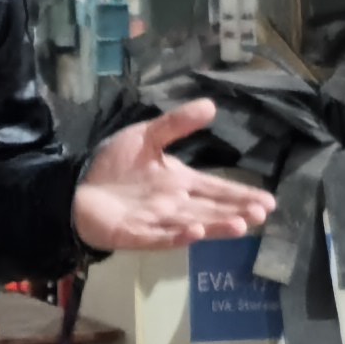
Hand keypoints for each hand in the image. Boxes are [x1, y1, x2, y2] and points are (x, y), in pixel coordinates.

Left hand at [73, 98, 276, 252]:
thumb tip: (211, 105)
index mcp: (180, 182)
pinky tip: (197, 235)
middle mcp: (174, 205)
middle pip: (211, 210)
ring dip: (216, 227)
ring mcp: (156, 222)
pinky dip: (178, 237)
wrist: (76, 186)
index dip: (242, 195)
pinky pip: (160, 237)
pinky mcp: (135, 234)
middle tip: (262, 215)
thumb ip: (176, 124)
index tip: (268, 202)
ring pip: (193, 225)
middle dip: (236, 212)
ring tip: (241, 226)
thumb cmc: (114, 165)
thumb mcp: (146, 136)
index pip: (217, 189)